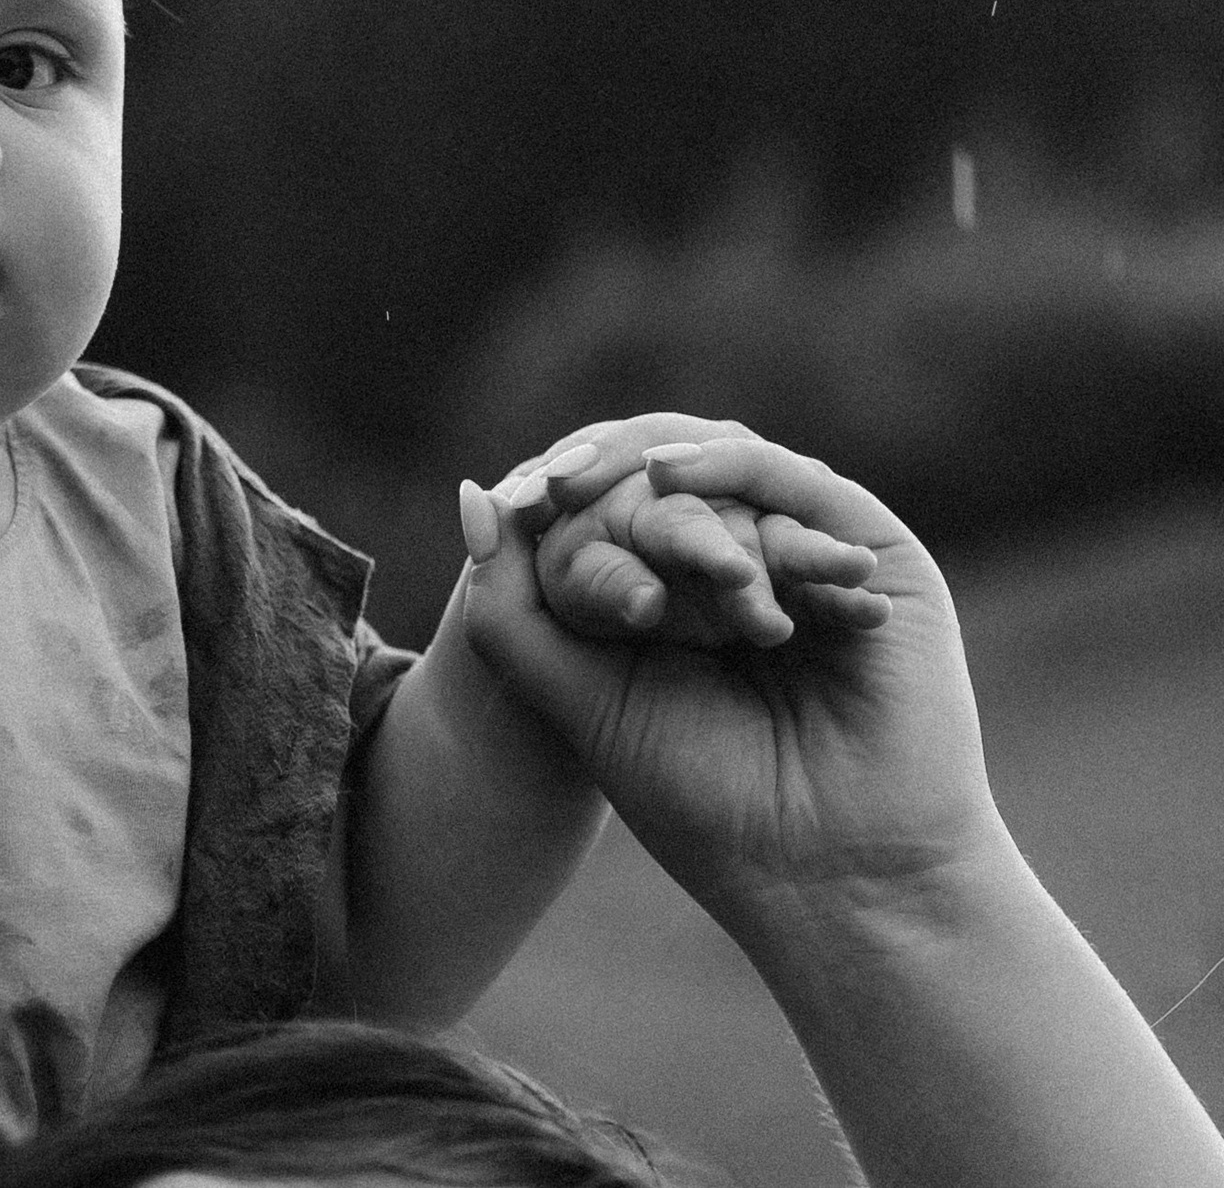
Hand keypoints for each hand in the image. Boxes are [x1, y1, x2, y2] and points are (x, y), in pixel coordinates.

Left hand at [456, 439, 1003, 936]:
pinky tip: (673, 482)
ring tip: (637, 529)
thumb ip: (514, 612)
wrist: (830, 876)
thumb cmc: (707, 805)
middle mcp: (750, 572)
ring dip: (672, 502)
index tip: (514, 497)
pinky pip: (794, 481)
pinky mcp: (877, 556)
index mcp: (682, 603)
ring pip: (727, 479)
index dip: (559, 497)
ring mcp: (812, 559)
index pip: (612, 516)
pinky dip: (732, 471)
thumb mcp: (580, 702)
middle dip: (605, 479)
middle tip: (553, 484)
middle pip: (666, 486)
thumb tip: (469, 498)